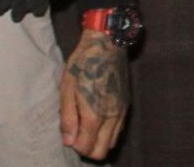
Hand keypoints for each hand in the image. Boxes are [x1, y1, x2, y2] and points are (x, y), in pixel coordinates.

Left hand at [60, 29, 129, 159]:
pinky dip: (107, 132)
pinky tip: (97, 119)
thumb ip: (68, 118)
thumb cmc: (83, 63)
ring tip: (85, 125)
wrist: (107, 43)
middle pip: (101, 151)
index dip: (74, 145)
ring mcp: (121, 110)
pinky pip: (118, 129)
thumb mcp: (67, 89)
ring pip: (111, 142)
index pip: (86, 147)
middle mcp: (111, 116)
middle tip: (76, 134)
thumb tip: (68, 141)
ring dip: (97, 141)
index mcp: (95, 113)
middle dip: (86, 148)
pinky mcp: (126, 104)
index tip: (68, 133)